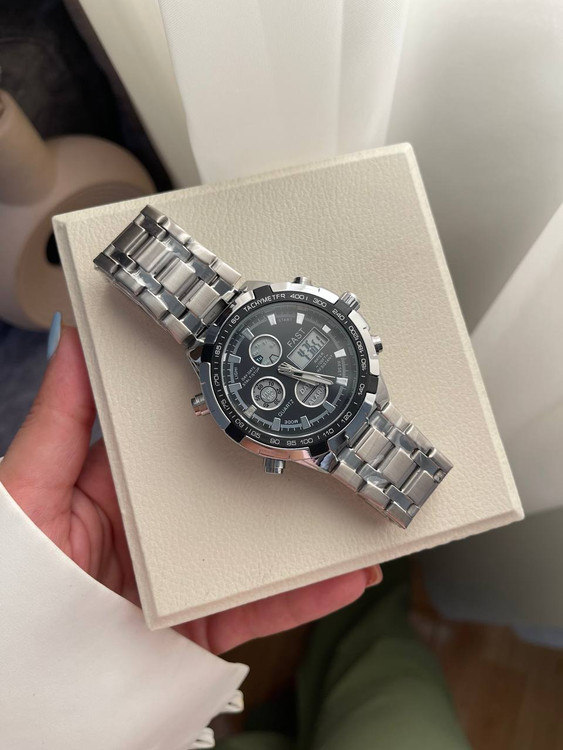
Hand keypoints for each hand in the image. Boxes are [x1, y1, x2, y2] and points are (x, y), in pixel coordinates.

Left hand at [0, 325, 380, 653]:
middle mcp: (163, 527)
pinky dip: (306, 594)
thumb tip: (75, 344)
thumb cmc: (19, 575)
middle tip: (333, 442)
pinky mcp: (204, 623)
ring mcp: (189, 576)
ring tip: (356, 506)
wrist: (29, 671)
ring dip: (312, 531)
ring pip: (262, 546)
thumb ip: (60, 418)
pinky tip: (345, 574)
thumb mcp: (31, 484)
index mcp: (124, 485)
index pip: (182, 438)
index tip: (263, 383)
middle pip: (234, 490)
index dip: (224, 410)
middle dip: (286, 469)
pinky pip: (262, 607)